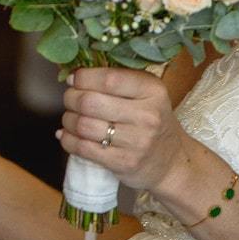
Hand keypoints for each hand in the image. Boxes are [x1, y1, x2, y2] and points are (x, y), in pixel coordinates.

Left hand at [59, 65, 192, 193]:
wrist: (171, 161)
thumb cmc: (151, 120)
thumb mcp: (146, 93)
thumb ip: (116, 79)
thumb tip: (73, 76)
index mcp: (152, 90)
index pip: (109, 79)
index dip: (83, 78)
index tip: (73, 79)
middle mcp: (147, 116)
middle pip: (90, 102)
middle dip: (70, 98)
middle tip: (70, 99)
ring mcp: (136, 142)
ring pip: (83, 125)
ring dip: (68, 120)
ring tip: (71, 118)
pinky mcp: (123, 163)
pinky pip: (82, 149)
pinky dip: (68, 140)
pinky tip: (68, 136)